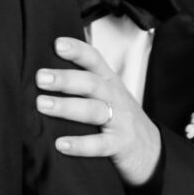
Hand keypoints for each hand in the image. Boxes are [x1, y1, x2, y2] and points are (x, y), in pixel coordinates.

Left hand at [37, 37, 162, 187]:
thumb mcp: (109, 95)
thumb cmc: (121, 119)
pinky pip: (99, 144)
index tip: (57, 44)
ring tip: (42, 104)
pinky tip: (60, 144)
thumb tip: (46, 75)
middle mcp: (116, 98)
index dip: (77, 50)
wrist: (152, 150)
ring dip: (66, 107)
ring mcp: (120, 121)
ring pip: (93, 110)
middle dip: (66, 79)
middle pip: (92, 83)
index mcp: (110, 82)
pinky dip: (80, 145)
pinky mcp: (120, 145)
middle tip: (41, 78)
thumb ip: (84, 84)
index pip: (95, 60)